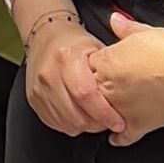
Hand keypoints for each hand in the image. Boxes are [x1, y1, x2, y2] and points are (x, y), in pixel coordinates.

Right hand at [23, 13, 122, 136]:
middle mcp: (49, 74)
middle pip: (76, 115)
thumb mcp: (97, 48)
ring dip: (85, 126)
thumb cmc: (75, 43)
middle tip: (109, 121)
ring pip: (66, 123)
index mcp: (66, 58)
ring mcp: (39, 88)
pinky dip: (71, 124)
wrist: (46, 36)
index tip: (119, 122)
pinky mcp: (34, 99)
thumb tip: (129, 96)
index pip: (86, 95)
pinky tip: (80, 115)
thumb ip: (111, 72)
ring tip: (95, 117)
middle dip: (97, 124)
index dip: (105, 114)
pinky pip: (55, 123)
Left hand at [90, 11, 163, 148]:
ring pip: (99, 115)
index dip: (96, 65)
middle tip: (106, 85)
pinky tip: (118, 134)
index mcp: (106, 63)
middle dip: (95, 88)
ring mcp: (122, 109)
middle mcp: (108, 89)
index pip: (86, 66)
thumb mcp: (147, 31)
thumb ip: (126, 28)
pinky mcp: (139, 126)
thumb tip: (116, 20)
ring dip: (102, 112)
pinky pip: (121, 137)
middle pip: (88, 92)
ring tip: (108, 108)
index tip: (103, 66)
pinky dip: (119, 137)